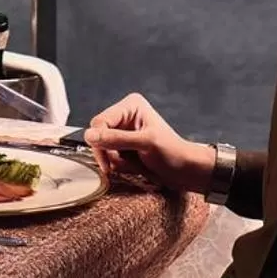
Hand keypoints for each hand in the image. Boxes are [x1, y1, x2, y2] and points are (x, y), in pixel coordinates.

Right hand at [83, 92, 209, 191]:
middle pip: (98, 134)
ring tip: (134, 165)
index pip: (100, 121)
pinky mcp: (124, 146)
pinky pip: (109, 156)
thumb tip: (90, 135)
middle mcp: (125, 116)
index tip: (106, 160)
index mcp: (131, 106)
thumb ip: (117, 139)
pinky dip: (118, 165)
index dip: (100, 141)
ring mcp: (124, 132)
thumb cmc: (173, 153)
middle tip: (118, 165)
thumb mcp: (145, 143)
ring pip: (102, 147)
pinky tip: (133, 166)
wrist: (186, 172)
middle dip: (108, 152)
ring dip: (115, 160)